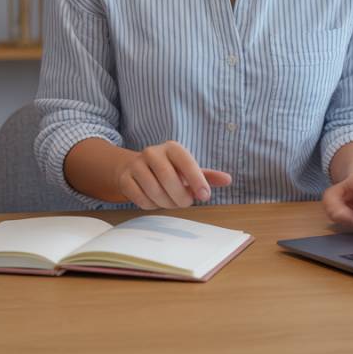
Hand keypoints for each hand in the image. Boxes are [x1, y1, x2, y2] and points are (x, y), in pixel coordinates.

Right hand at [114, 141, 231, 209]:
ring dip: (166, 203)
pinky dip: (151, 205)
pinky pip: (140, 198)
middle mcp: (152, 152)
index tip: (205, 196)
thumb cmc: (169, 170)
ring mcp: (136, 165)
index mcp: (172, 148)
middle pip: (168, 178)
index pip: (186, 162)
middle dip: (180, 196)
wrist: (134, 167)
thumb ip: (207, 176)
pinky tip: (155, 201)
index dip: (197, 180)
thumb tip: (228, 180)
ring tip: (171, 201)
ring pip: (153, 190)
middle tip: (186, 203)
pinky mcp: (125, 179)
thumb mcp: (188, 170)